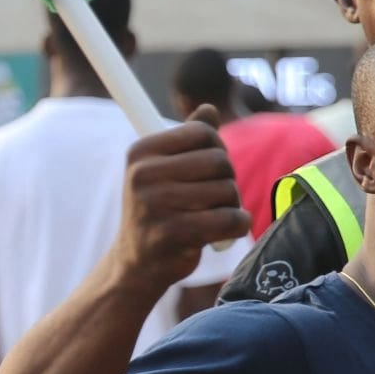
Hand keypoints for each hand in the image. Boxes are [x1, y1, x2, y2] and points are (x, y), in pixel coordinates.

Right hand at [112, 105, 248, 295]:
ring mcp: (154, 204)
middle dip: (227, 180)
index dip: (217, 149)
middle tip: (214, 199)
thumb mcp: (164, 171)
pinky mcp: (171, 234)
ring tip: (214, 217)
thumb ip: (187, 140)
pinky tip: (226, 232)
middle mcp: (142, 175)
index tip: (209, 171)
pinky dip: (237, 225)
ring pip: (226, 190)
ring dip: (232, 206)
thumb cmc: (158, 212)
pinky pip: (227, 219)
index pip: (202, 132)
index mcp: (141, 152)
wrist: (137, 265)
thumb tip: (209, 109)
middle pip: (219, 160)